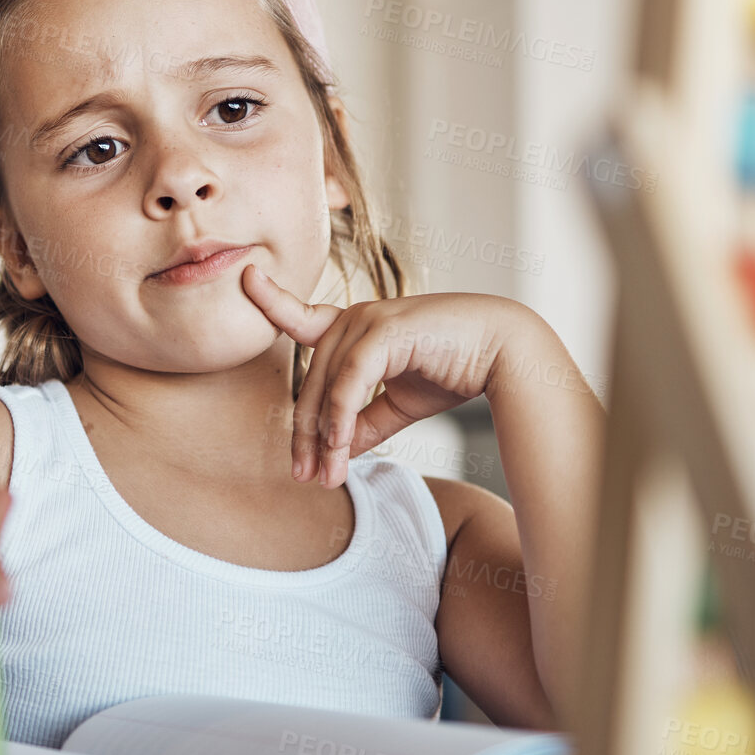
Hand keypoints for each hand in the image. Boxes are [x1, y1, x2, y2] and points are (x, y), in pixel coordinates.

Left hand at [241, 263, 529, 487]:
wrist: (505, 354)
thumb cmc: (455, 369)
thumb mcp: (399, 403)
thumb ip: (364, 422)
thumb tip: (335, 453)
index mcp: (357, 325)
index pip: (304, 317)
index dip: (274, 301)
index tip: (248, 277)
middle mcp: (357, 316)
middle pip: (312, 379)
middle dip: (306, 433)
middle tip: (304, 477)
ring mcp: (370, 319)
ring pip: (327, 385)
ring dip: (323, 437)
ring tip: (324, 477)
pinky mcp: (386, 331)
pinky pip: (350, 382)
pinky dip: (340, 419)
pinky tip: (340, 451)